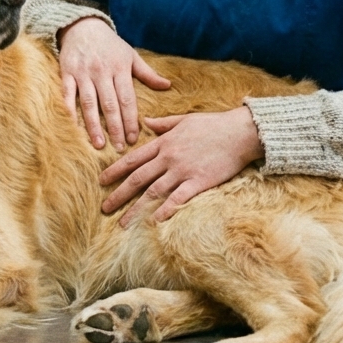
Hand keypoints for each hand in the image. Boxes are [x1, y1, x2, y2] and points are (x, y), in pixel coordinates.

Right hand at [58, 17, 170, 150]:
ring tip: (99, 144)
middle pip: (110, 104)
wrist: (82, 25)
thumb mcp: (131, 55)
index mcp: (120, 68)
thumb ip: (148, 73)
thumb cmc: (109, 44)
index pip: (128, 99)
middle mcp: (102, 72)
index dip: (131, 120)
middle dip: (116, 127)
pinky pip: (67, 95)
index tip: (134, 138)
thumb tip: (167, 86)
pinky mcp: (67, 72)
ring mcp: (83, 73)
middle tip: (120, 147)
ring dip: (94, 125)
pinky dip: (69, 111)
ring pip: (89, 103)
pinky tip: (73, 127)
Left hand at [99, 106, 265, 226]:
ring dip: (135, 209)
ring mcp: (183, 170)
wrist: (240, 132)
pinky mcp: (198, 182)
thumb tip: (145, 122)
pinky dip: (163, 210)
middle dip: (119, 194)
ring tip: (122, 223)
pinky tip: (153, 222)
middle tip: (104, 208)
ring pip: (152, 192)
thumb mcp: (184, 119)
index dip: (115, 171)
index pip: (133, 159)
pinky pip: (177, 198)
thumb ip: (163, 123)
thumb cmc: (214, 125)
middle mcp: (169, 157)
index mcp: (164, 142)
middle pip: (137, 178)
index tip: (102, 182)